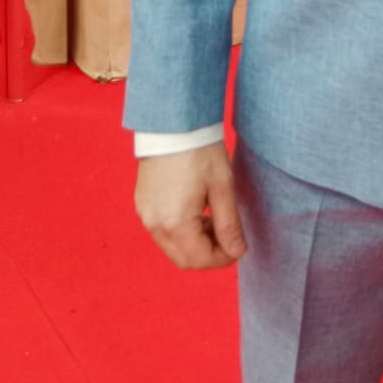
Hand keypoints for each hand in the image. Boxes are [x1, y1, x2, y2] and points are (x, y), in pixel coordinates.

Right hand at [135, 142, 247, 269]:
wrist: (173, 122)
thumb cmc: (200, 151)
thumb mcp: (222, 187)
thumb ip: (229, 225)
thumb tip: (237, 251)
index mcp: (175, 223)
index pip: (200, 260)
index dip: (223, 258)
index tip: (239, 245)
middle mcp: (154, 224)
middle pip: (184, 258)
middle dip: (209, 253)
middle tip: (228, 235)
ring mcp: (145, 214)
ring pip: (172, 246)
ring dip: (195, 242)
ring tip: (214, 218)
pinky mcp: (142, 204)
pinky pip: (162, 230)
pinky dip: (181, 230)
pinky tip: (197, 210)